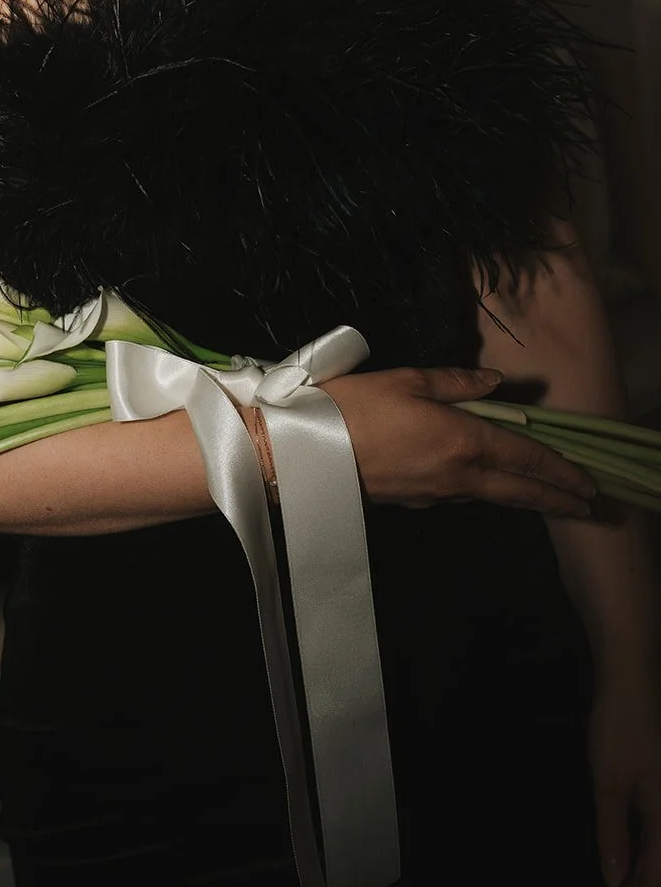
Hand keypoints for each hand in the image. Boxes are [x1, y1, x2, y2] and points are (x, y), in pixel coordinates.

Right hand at [322, 366, 596, 516]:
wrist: (300, 455)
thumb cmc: (349, 408)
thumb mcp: (405, 380)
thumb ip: (455, 382)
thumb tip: (494, 383)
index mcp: (461, 440)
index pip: (524, 457)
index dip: (559, 469)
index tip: (587, 481)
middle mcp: (455, 474)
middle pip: (518, 491)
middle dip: (556, 499)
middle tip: (586, 506)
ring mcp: (434, 494)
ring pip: (490, 497)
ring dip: (523, 498)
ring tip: (546, 497)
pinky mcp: (412, 502)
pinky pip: (460, 497)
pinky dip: (484, 494)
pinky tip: (486, 487)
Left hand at [592, 681, 660, 886]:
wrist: (631, 679)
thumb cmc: (619, 728)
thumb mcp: (609, 783)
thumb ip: (612, 832)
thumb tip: (615, 878)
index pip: (655, 876)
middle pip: (659, 868)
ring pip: (657, 851)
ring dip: (633, 876)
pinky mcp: (657, 786)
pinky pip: (654, 831)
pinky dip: (635, 852)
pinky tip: (619, 859)